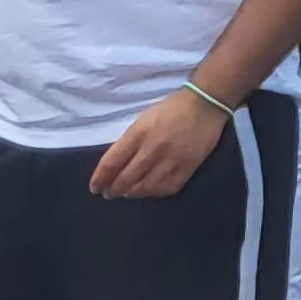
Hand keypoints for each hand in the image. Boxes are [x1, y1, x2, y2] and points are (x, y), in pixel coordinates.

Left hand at [92, 86, 233, 199]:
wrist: (204, 105)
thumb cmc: (170, 110)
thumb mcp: (142, 121)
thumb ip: (129, 142)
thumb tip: (118, 164)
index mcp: (138, 134)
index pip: (112, 163)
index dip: (100, 179)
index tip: (95, 187)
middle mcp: (152, 149)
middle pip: (126, 178)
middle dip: (114, 190)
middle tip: (109, 194)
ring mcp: (171, 160)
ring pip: (146, 187)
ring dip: (133, 193)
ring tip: (128, 194)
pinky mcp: (188, 166)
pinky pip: (168, 187)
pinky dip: (155, 193)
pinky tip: (150, 191)